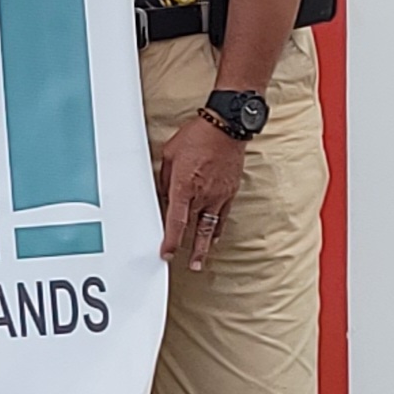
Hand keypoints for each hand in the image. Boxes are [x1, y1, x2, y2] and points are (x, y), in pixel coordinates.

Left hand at [157, 112, 246, 268]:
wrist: (226, 127)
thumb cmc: (196, 137)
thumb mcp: (169, 155)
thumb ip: (164, 179)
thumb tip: (163, 195)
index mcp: (184, 186)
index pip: (176, 221)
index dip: (171, 240)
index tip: (167, 252)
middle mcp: (203, 194)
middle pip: (195, 228)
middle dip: (190, 249)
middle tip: (190, 266)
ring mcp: (219, 194)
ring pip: (211, 226)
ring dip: (205, 245)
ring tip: (202, 260)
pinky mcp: (230, 192)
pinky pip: (223, 215)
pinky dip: (217, 228)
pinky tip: (214, 237)